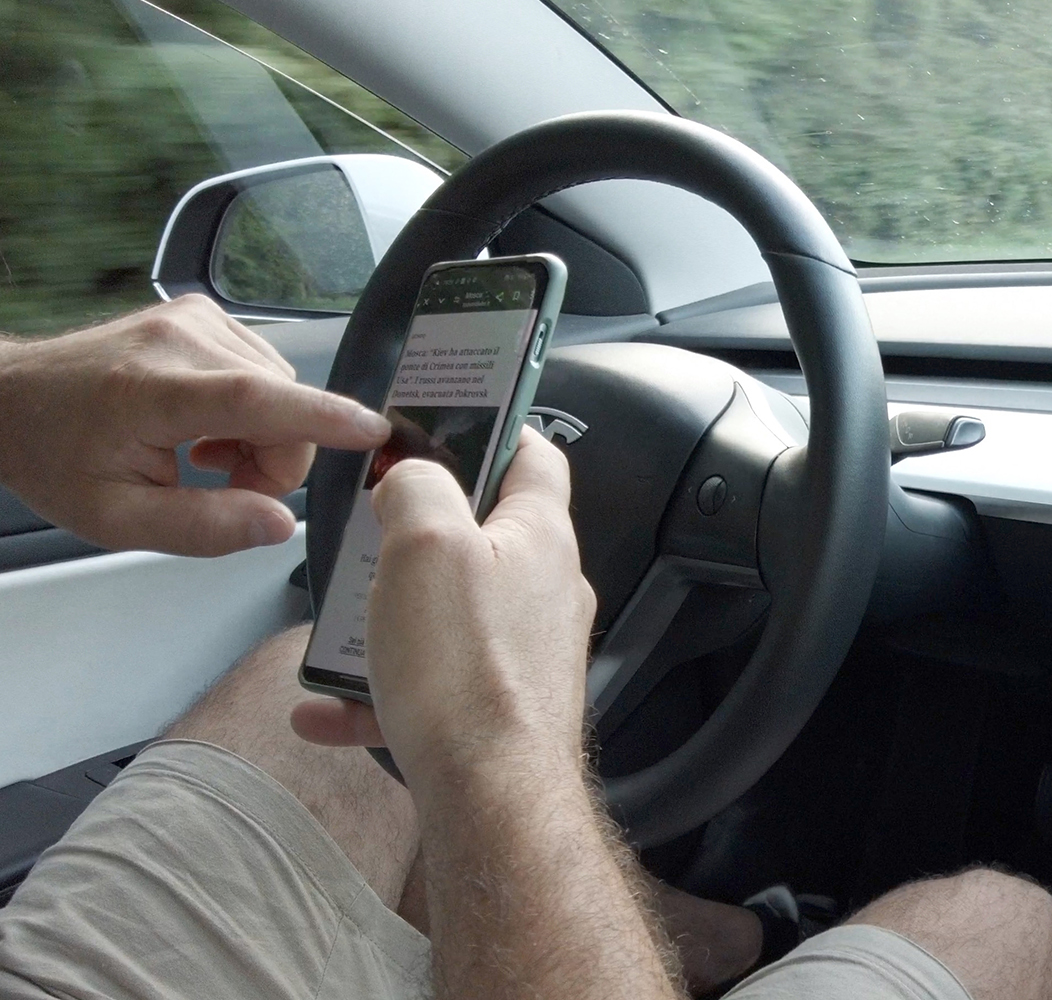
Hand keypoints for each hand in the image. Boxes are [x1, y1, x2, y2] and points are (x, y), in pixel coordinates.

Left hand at [0, 295, 389, 556]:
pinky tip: (208, 426)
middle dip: (273, 460)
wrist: (14, 397)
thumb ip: (202, 528)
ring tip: (206, 455)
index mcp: (150, 391)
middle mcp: (177, 340)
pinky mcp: (204, 314)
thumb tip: (280, 523)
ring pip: (282, 390)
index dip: (321, 416)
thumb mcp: (116, 520)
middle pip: (281, 406)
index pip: (254, 398)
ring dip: (264, 435)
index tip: (373, 433)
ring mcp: (193, 319)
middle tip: (221, 484)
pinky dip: (254, 408)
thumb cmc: (57, 457)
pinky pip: (266, 371)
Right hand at [292, 433, 596, 789]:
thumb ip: (417, 488)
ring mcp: (526, 654)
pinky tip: (322, 709)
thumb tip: (414, 473)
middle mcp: (546, 592)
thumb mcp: (425, 544)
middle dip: (419, 533)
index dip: (495, 429)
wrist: (492, 797)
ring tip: (337, 627)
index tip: (448, 418)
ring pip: (448, 617)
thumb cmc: (466, 668)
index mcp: (540, 538)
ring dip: (387, 618)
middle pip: (483, 539)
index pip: (535, 458)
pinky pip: (429, 689)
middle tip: (368, 531)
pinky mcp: (501, 709)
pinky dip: (375, 694)